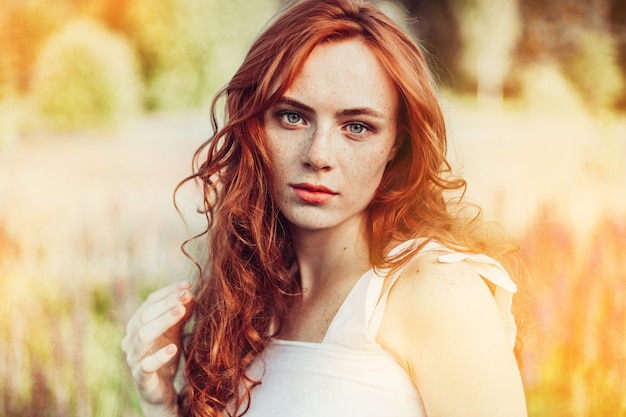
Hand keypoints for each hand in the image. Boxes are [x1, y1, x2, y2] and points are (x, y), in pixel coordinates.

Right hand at [121, 281, 194, 415]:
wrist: (160, 389)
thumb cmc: (166, 355)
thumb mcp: (175, 332)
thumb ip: (181, 314)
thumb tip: (191, 293)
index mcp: (138, 324)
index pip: (150, 302)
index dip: (168, 292)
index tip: (188, 285)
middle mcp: (131, 338)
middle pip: (145, 315)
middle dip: (167, 303)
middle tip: (186, 296)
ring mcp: (133, 358)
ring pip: (143, 335)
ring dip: (163, 321)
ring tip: (181, 311)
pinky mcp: (140, 377)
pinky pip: (146, 365)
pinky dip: (159, 356)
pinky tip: (173, 348)